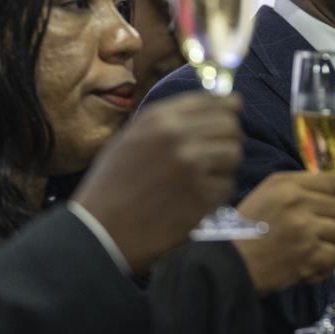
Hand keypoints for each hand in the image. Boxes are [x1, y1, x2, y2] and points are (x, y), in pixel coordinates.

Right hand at [72, 92, 243, 271]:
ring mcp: (192, 168)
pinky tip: (194, 199)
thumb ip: (170, 120)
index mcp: (159, 119)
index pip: (213, 101)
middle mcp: (178, 138)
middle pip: (230, 126)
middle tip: (219, 151)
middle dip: (229, 137)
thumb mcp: (132, 138)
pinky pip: (227, 186)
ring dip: (224, 166)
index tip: (232, 112)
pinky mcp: (201, 197)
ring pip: (234, 154)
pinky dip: (216, 193)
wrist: (100, 231)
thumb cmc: (112, 184)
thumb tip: (219, 103)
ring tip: (203, 177)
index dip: (228, 107)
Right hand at [234, 172, 334, 295]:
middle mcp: (298, 203)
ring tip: (319, 248)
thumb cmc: (247, 228)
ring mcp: (304, 230)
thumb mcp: (268, 193)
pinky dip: (328, 263)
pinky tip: (313, 264)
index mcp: (288, 185)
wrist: (229, 263)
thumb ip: (299, 186)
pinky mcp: (307, 256)